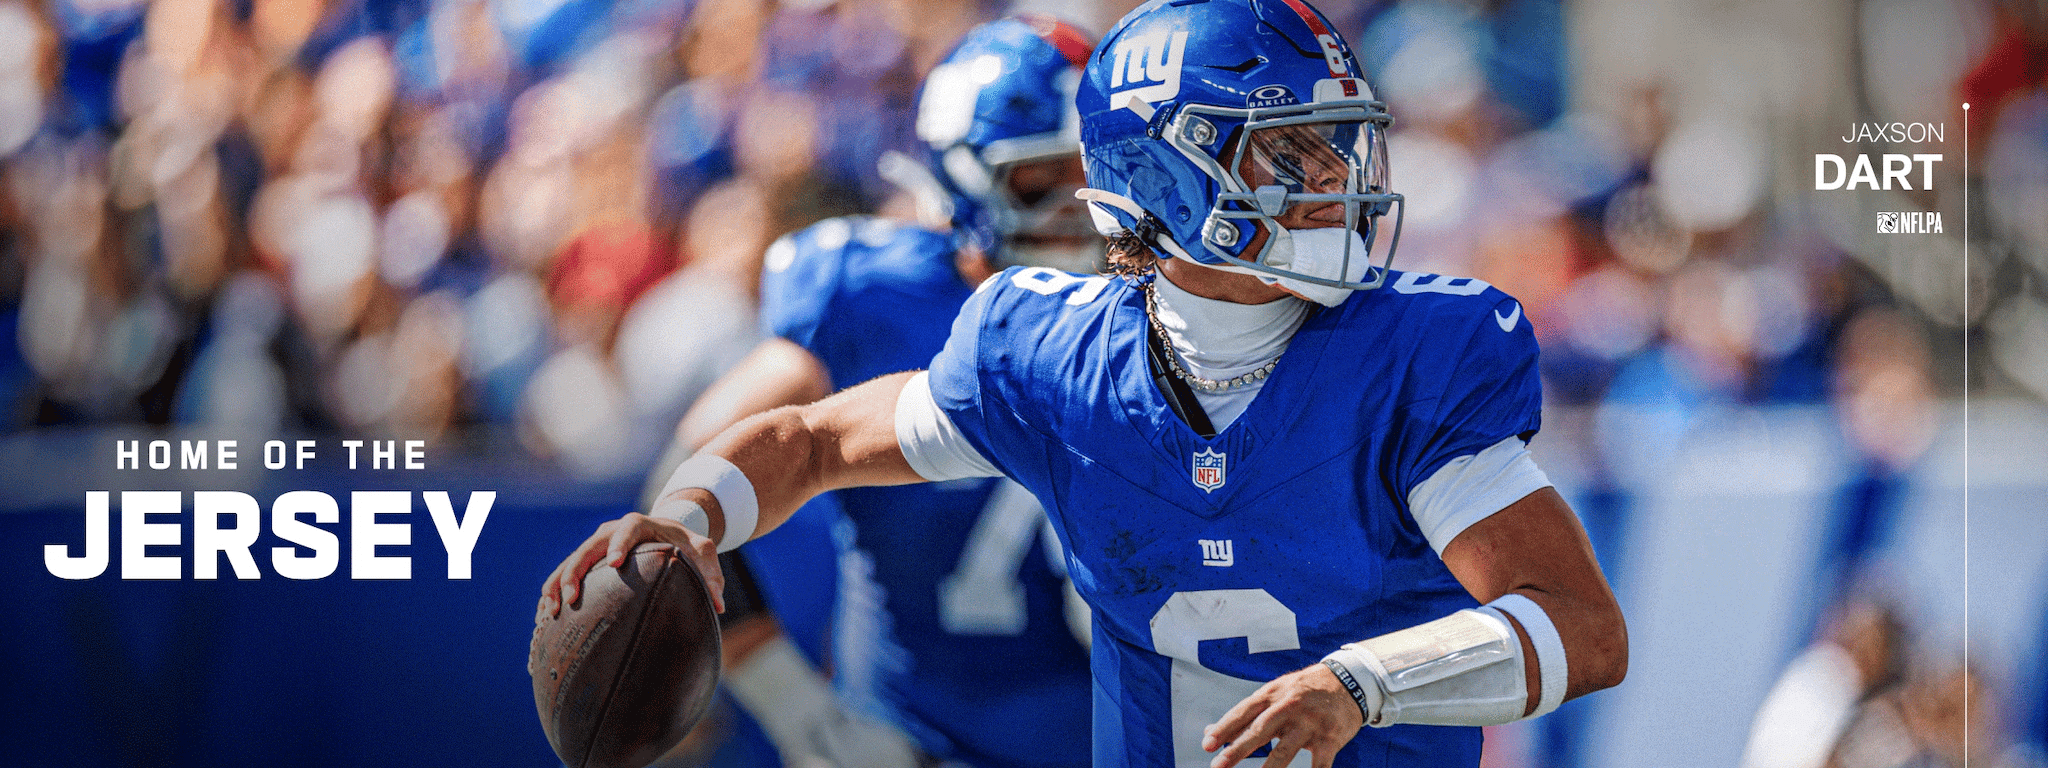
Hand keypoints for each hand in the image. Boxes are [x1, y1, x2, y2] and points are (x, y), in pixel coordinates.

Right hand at [538, 511, 724, 620]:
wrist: (665, 533)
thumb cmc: (685, 544)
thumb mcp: (703, 551)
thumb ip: (711, 573)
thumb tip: (719, 604)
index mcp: (639, 524)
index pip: (628, 529)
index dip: (620, 544)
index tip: (615, 563)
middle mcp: (611, 532)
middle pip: (588, 548)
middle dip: (576, 572)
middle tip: (572, 598)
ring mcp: (595, 546)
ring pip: (570, 562)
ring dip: (557, 584)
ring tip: (550, 611)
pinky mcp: (587, 561)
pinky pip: (564, 573)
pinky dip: (553, 591)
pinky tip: (544, 614)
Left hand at [1202, 663, 1363, 767]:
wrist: (1348, 682)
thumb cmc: (1302, 691)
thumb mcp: (1272, 695)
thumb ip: (1243, 716)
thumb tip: (1209, 731)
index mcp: (1271, 694)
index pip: (1243, 712)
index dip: (1224, 728)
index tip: (1206, 744)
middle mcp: (1289, 706)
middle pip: (1260, 730)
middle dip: (1238, 749)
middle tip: (1218, 765)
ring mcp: (1310, 723)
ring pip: (1286, 751)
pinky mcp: (1330, 738)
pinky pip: (1319, 764)